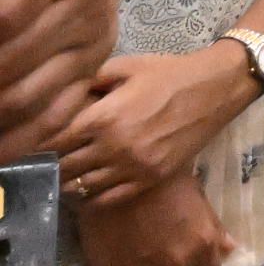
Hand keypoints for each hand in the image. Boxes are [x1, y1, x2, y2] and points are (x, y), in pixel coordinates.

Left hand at [60, 43, 255, 211]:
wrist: (217, 88)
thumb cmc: (170, 73)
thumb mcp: (127, 67)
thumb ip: (92, 80)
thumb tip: (69, 95)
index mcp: (103, 117)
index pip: (55, 142)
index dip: (45, 144)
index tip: (44, 143)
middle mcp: (113, 146)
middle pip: (66, 167)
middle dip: (56, 164)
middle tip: (56, 159)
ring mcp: (133, 166)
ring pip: (83, 186)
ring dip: (72, 182)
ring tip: (71, 175)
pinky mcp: (150, 178)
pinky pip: (109, 198)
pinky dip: (93, 197)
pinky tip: (91, 188)